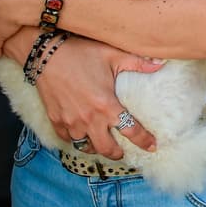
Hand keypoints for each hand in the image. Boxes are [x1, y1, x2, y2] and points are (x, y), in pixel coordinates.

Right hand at [28, 35, 162, 159]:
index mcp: (107, 106)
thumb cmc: (80, 53)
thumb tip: (160, 64)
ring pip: (86, 146)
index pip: (131, 130)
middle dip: (117, 153)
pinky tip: (80, 135)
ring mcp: (71, 122)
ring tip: (101, 144)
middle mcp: (89, 119)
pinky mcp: (56, 120)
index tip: (152, 146)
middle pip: (107, 149)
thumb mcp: (113, 55)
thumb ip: (137, 62)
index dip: (144, 140)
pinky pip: (67, 139)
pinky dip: (75, 140)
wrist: (46, 54)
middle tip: (123, 152)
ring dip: (95, 147)